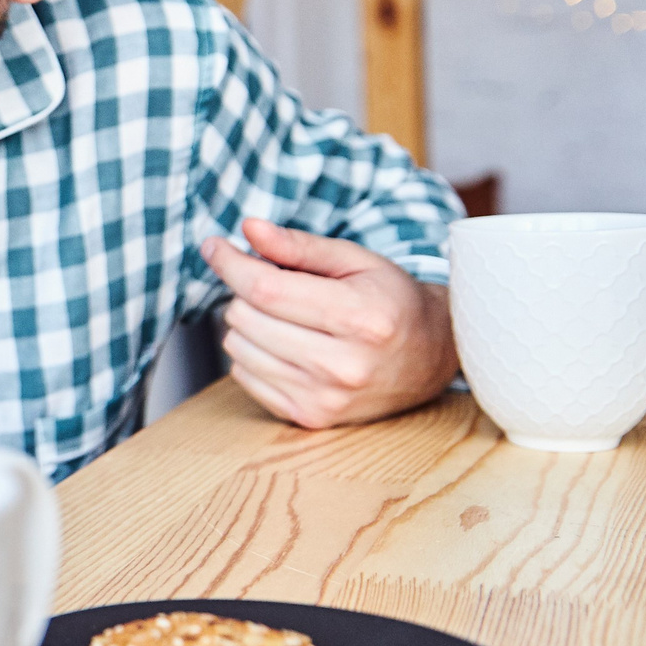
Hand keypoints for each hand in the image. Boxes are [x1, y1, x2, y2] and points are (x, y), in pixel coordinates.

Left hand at [201, 217, 457, 429]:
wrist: (430, 356)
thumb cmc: (389, 300)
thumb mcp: (355, 260)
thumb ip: (299, 245)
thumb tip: (247, 228)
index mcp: (359, 317)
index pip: (265, 289)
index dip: (231, 263)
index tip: (214, 246)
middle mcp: (343, 365)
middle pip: (246, 317)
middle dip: (246, 291)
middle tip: (273, 284)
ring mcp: (326, 397)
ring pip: (238, 348)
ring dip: (247, 324)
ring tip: (284, 316)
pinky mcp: (311, 418)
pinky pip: (244, 377)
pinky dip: (252, 354)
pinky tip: (284, 344)